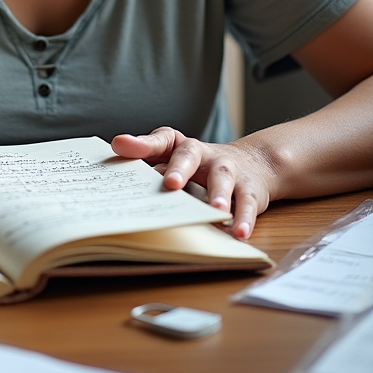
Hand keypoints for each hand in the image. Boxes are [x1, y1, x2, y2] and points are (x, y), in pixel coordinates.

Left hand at [110, 128, 276, 239]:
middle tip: (170, 184)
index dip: (141, 143)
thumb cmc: (202, 167)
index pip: (160, 139)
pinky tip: (239, 233)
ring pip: (222, 176)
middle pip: (190, 155)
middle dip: (179, 169)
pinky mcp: (250, 188)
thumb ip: (152, 168)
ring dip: (218, 194)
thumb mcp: (177, 164)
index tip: (119, 145)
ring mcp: (228, 169)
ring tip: (216, 210)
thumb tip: (118, 183)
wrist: (254, 163)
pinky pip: (248, 201)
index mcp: (180, 147)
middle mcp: (203, 154)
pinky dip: (245, 217)